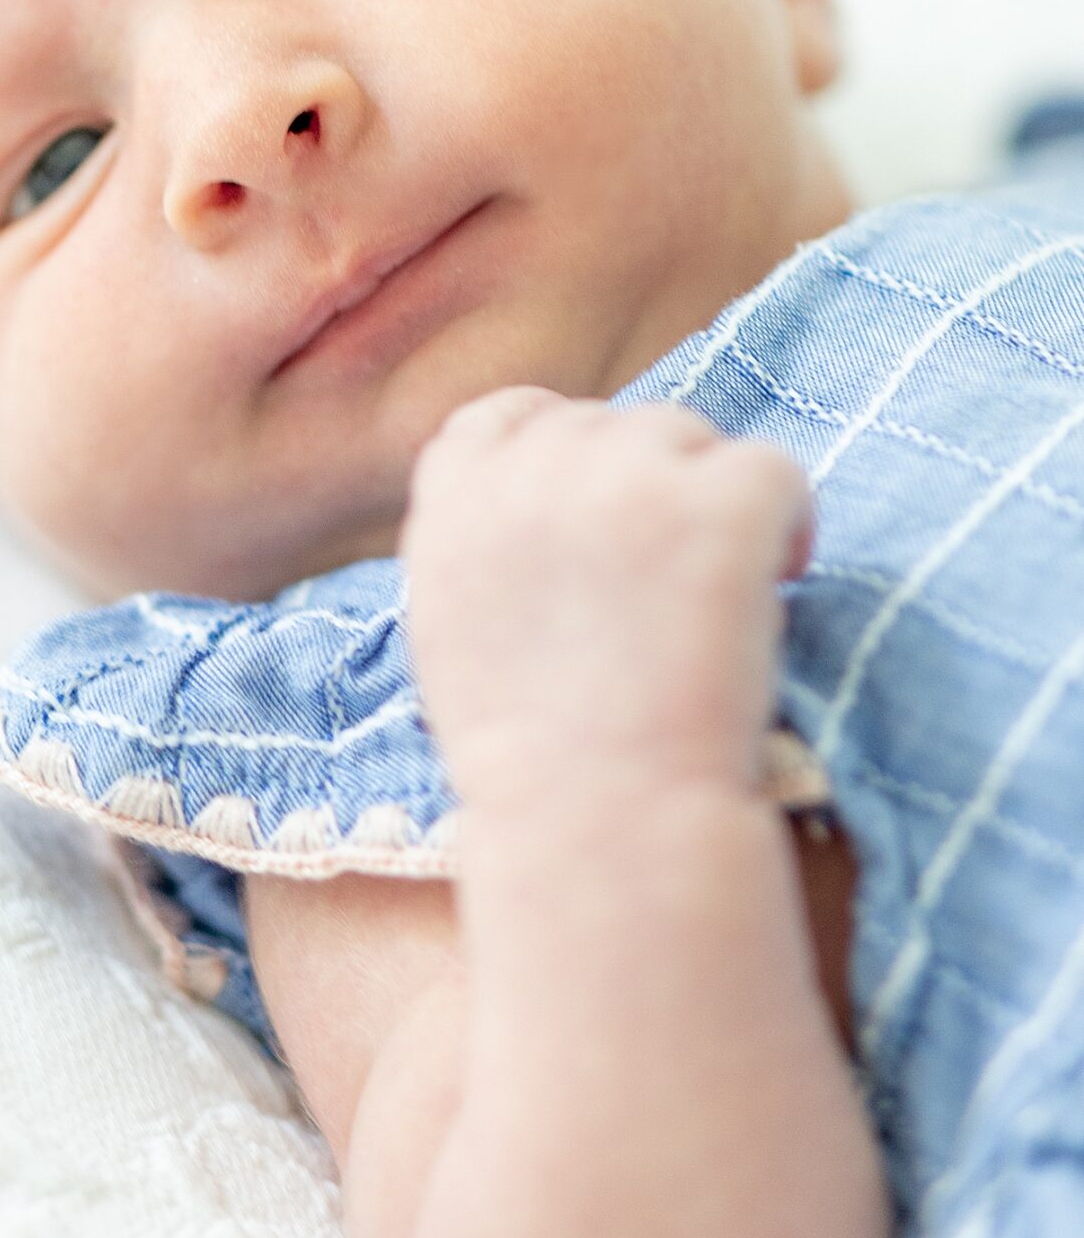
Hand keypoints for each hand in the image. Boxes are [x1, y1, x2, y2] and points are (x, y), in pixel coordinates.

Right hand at [400, 387, 812, 809]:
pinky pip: (773, 472)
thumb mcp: (452, 624)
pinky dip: (784, 524)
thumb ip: (485, 536)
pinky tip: (771, 586)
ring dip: (710, 505)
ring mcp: (628, 472)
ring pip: (693, 441)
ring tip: (712, 602)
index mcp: (456, 492)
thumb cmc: (530, 755)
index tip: (600, 517)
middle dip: (646, 491)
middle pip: (613, 427)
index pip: (511, 417)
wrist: (602, 820)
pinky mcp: (719, 499)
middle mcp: (535, 464)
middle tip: (666, 589)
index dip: (565, 457)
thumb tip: (546, 493)